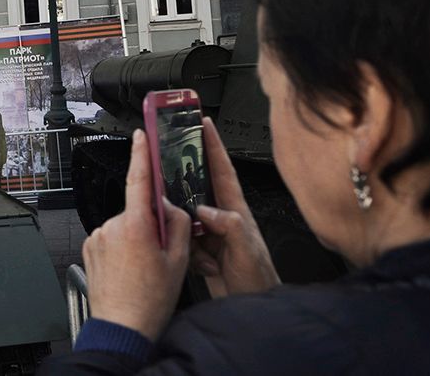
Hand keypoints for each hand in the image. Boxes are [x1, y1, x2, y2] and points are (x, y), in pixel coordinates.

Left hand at [83, 129, 192, 341]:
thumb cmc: (150, 300)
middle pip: (137, 210)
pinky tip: (129, 270)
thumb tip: (170, 207)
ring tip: (142, 269)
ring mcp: (99, 237)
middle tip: (159, 253)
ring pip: (124, 226)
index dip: (140, 154)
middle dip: (150, 224)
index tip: (140, 135)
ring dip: (134, 239)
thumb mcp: (179, 260)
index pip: (138, 179)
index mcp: (136, 226)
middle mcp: (113, 226)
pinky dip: (121, 248)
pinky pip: (111, 238)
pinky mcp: (90, 247)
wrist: (122, 327)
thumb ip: (178, 224)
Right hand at [191, 117, 279, 295]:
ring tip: (199, 247)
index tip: (202, 122)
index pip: (223, 169)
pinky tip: (203, 265)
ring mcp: (211, 233)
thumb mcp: (247, 250)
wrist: (254, 307)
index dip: (213, 144)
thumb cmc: (260, 279)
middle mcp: (222, 217)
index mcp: (236, 209)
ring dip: (184, 230)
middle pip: (197, 187)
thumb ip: (230, 225)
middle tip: (169, 174)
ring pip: (184, 216)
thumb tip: (205, 209)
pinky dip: (186, 251)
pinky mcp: (201, 249)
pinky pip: (182, 239)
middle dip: (184, 182)